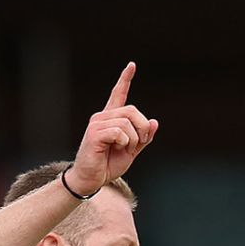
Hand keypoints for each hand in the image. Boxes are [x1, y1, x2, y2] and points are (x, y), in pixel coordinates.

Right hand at [67, 62, 158, 196]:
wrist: (90, 180)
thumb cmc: (108, 166)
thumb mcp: (131, 151)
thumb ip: (143, 138)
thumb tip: (154, 122)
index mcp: (110, 119)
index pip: (118, 94)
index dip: (125, 79)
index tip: (131, 65)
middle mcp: (102, 117)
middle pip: (132, 111)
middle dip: (142, 128)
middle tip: (140, 142)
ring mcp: (97, 124)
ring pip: (127, 122)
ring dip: (133, 139)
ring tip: (125, 149)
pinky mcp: (95, 134)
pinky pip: (119, 132)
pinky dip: (125, 142)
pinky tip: (117, 148)